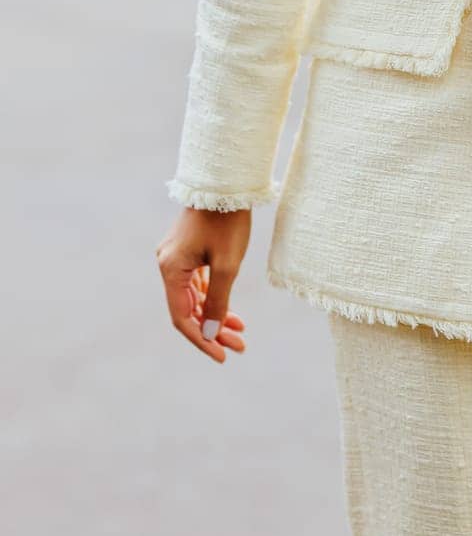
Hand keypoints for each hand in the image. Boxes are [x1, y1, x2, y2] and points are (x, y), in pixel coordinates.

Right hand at [156, 207, 251, 361]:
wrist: (226, 180)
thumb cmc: (228, 220)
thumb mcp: (227, 264)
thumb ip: (218, 301)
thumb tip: (210, 334)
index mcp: (171, 269)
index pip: (183, 317)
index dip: (202, 340)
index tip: (223, 356)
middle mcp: (168, 264)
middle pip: (188, 309)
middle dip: (213, 330)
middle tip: (239, 346)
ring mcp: (176, 256)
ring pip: (193, 297)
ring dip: (214, 315)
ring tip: (239, 332)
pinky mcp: (187, 249)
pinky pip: (197, 282)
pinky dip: (212, 297)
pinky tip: (230, 311)